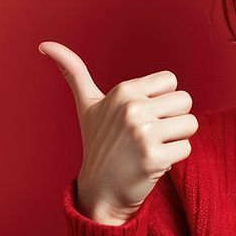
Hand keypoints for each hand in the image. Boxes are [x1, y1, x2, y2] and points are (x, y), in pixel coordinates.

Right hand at [38, 41, 198, 224]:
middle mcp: (132, 109)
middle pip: (185, 101)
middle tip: (148, 135)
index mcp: (123, 91)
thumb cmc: (99, 143)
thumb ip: (73, 72)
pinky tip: (153, 163)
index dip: (161, 100)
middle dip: (172, 119)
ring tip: (152, 147)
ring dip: (176, 138)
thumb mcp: (87, 105)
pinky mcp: (153, 158)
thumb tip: (45, 45)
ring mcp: (142, 134)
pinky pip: (187, 148)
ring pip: (191, 124)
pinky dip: (174, 159)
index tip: (142, 115)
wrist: (100, 191)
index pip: (172, 81)